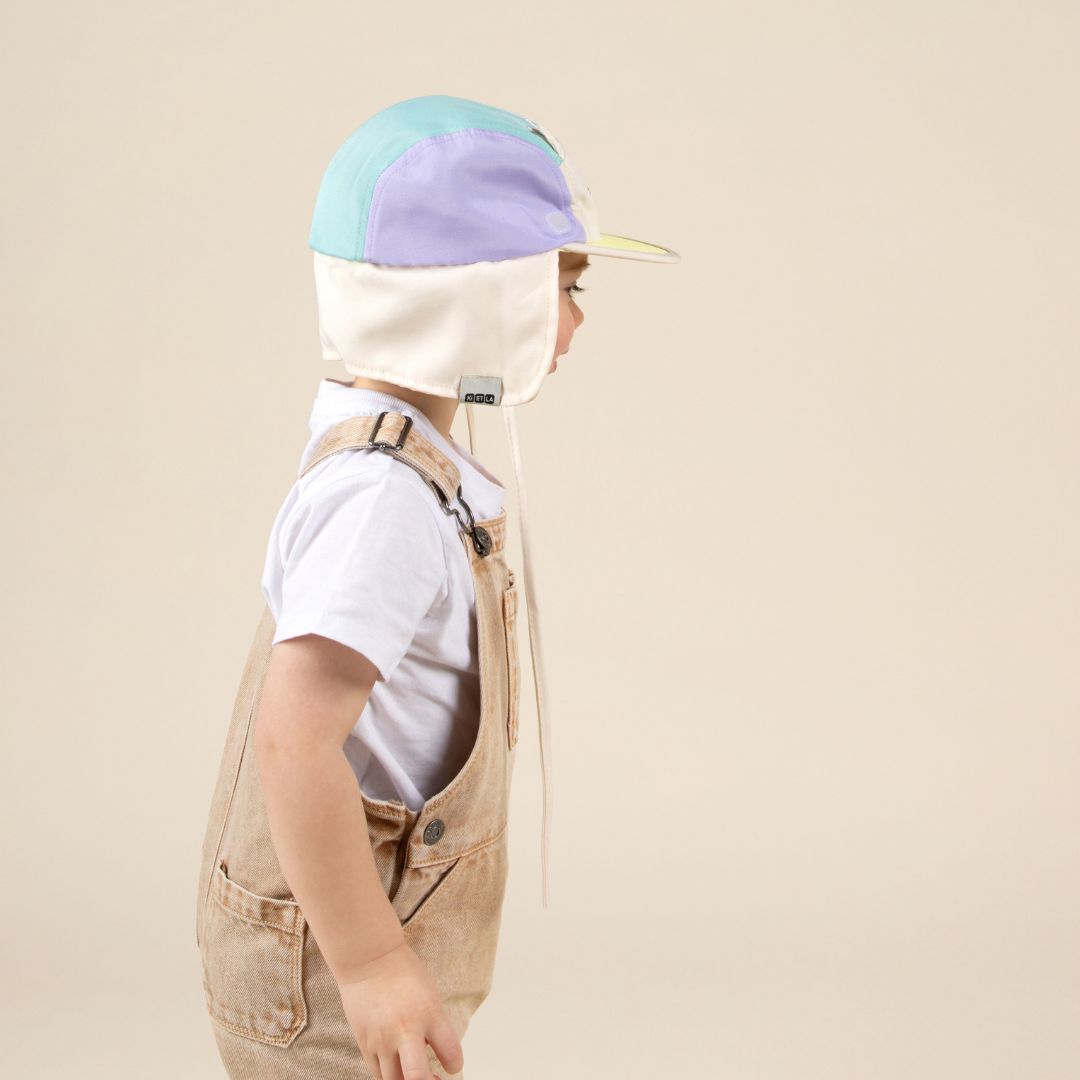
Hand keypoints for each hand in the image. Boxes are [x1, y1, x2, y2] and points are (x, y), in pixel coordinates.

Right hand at [337, 937, 463, 1079]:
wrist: (369, 959)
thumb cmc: (403, 973)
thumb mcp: (429, 995)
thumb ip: (433, 1027)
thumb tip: (434, 1055)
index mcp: (429, 1013)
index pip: (450, 1052)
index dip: (455, 1064)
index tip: (453, 1064)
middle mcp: (405, 1029)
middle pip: (417, 1077)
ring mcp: (382, 1039)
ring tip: (415, 1075)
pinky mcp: (364, 1043)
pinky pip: (377, 1073)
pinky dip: (390, 1075)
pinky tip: (397, 1068)